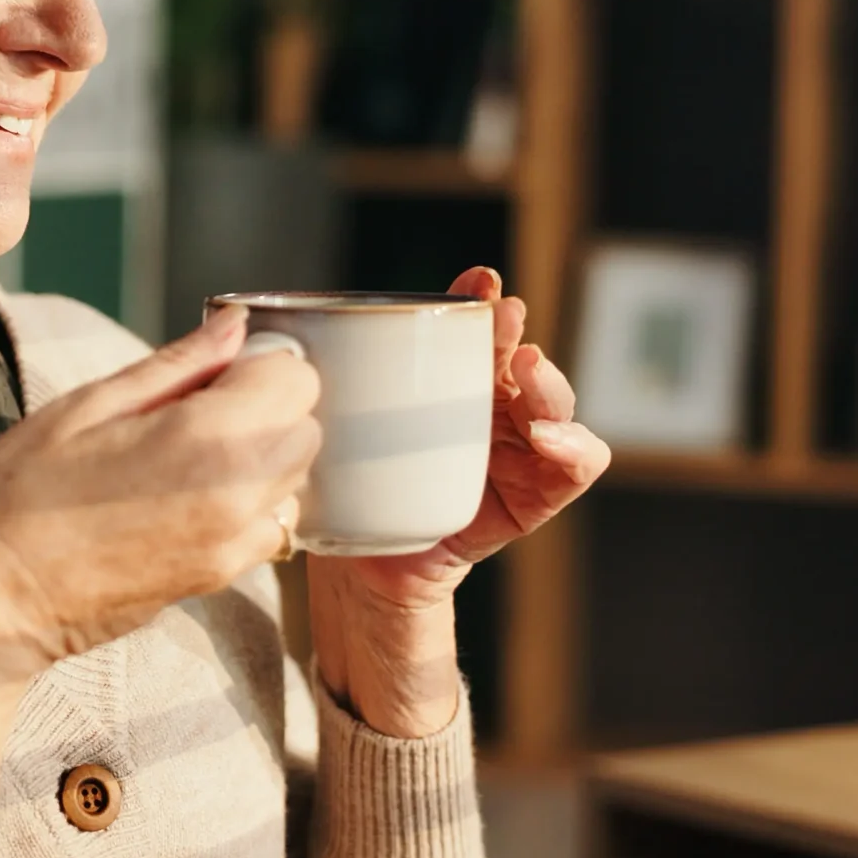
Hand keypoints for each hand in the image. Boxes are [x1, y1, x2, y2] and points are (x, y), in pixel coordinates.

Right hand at [0, 303, 320, 789]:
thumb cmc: (15, 497)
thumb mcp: (84, 406)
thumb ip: (175, 365)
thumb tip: (236, 325)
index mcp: (205, 440)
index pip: (297, 378)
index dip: (257, 364)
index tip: (208, 372)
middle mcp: (237, 495)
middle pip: (309, 428)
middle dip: (267, 407)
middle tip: (195, 408)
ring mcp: (233, 545)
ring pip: (295, 479)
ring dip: (261, 456)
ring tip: (186, 455)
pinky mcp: (220, 579)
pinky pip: (268, 526)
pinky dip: (247, 503)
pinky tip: (184, 496)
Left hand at [310, 266, 609, 737]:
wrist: (357, 574)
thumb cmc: (345, 488)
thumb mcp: (337, 427)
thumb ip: (329, 384)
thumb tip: (284, 320)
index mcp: (447, 386)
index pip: (478, 333)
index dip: (483, 305)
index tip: (477, 283)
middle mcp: (489, 411)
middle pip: (519, 361)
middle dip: (514, 336)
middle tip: (501, 321)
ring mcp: (516, 452)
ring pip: (555, 405)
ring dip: (550, 383)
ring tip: (528, 371)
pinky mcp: (530, 499)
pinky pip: (571, 471)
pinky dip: (574, 449)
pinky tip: (551, 439)